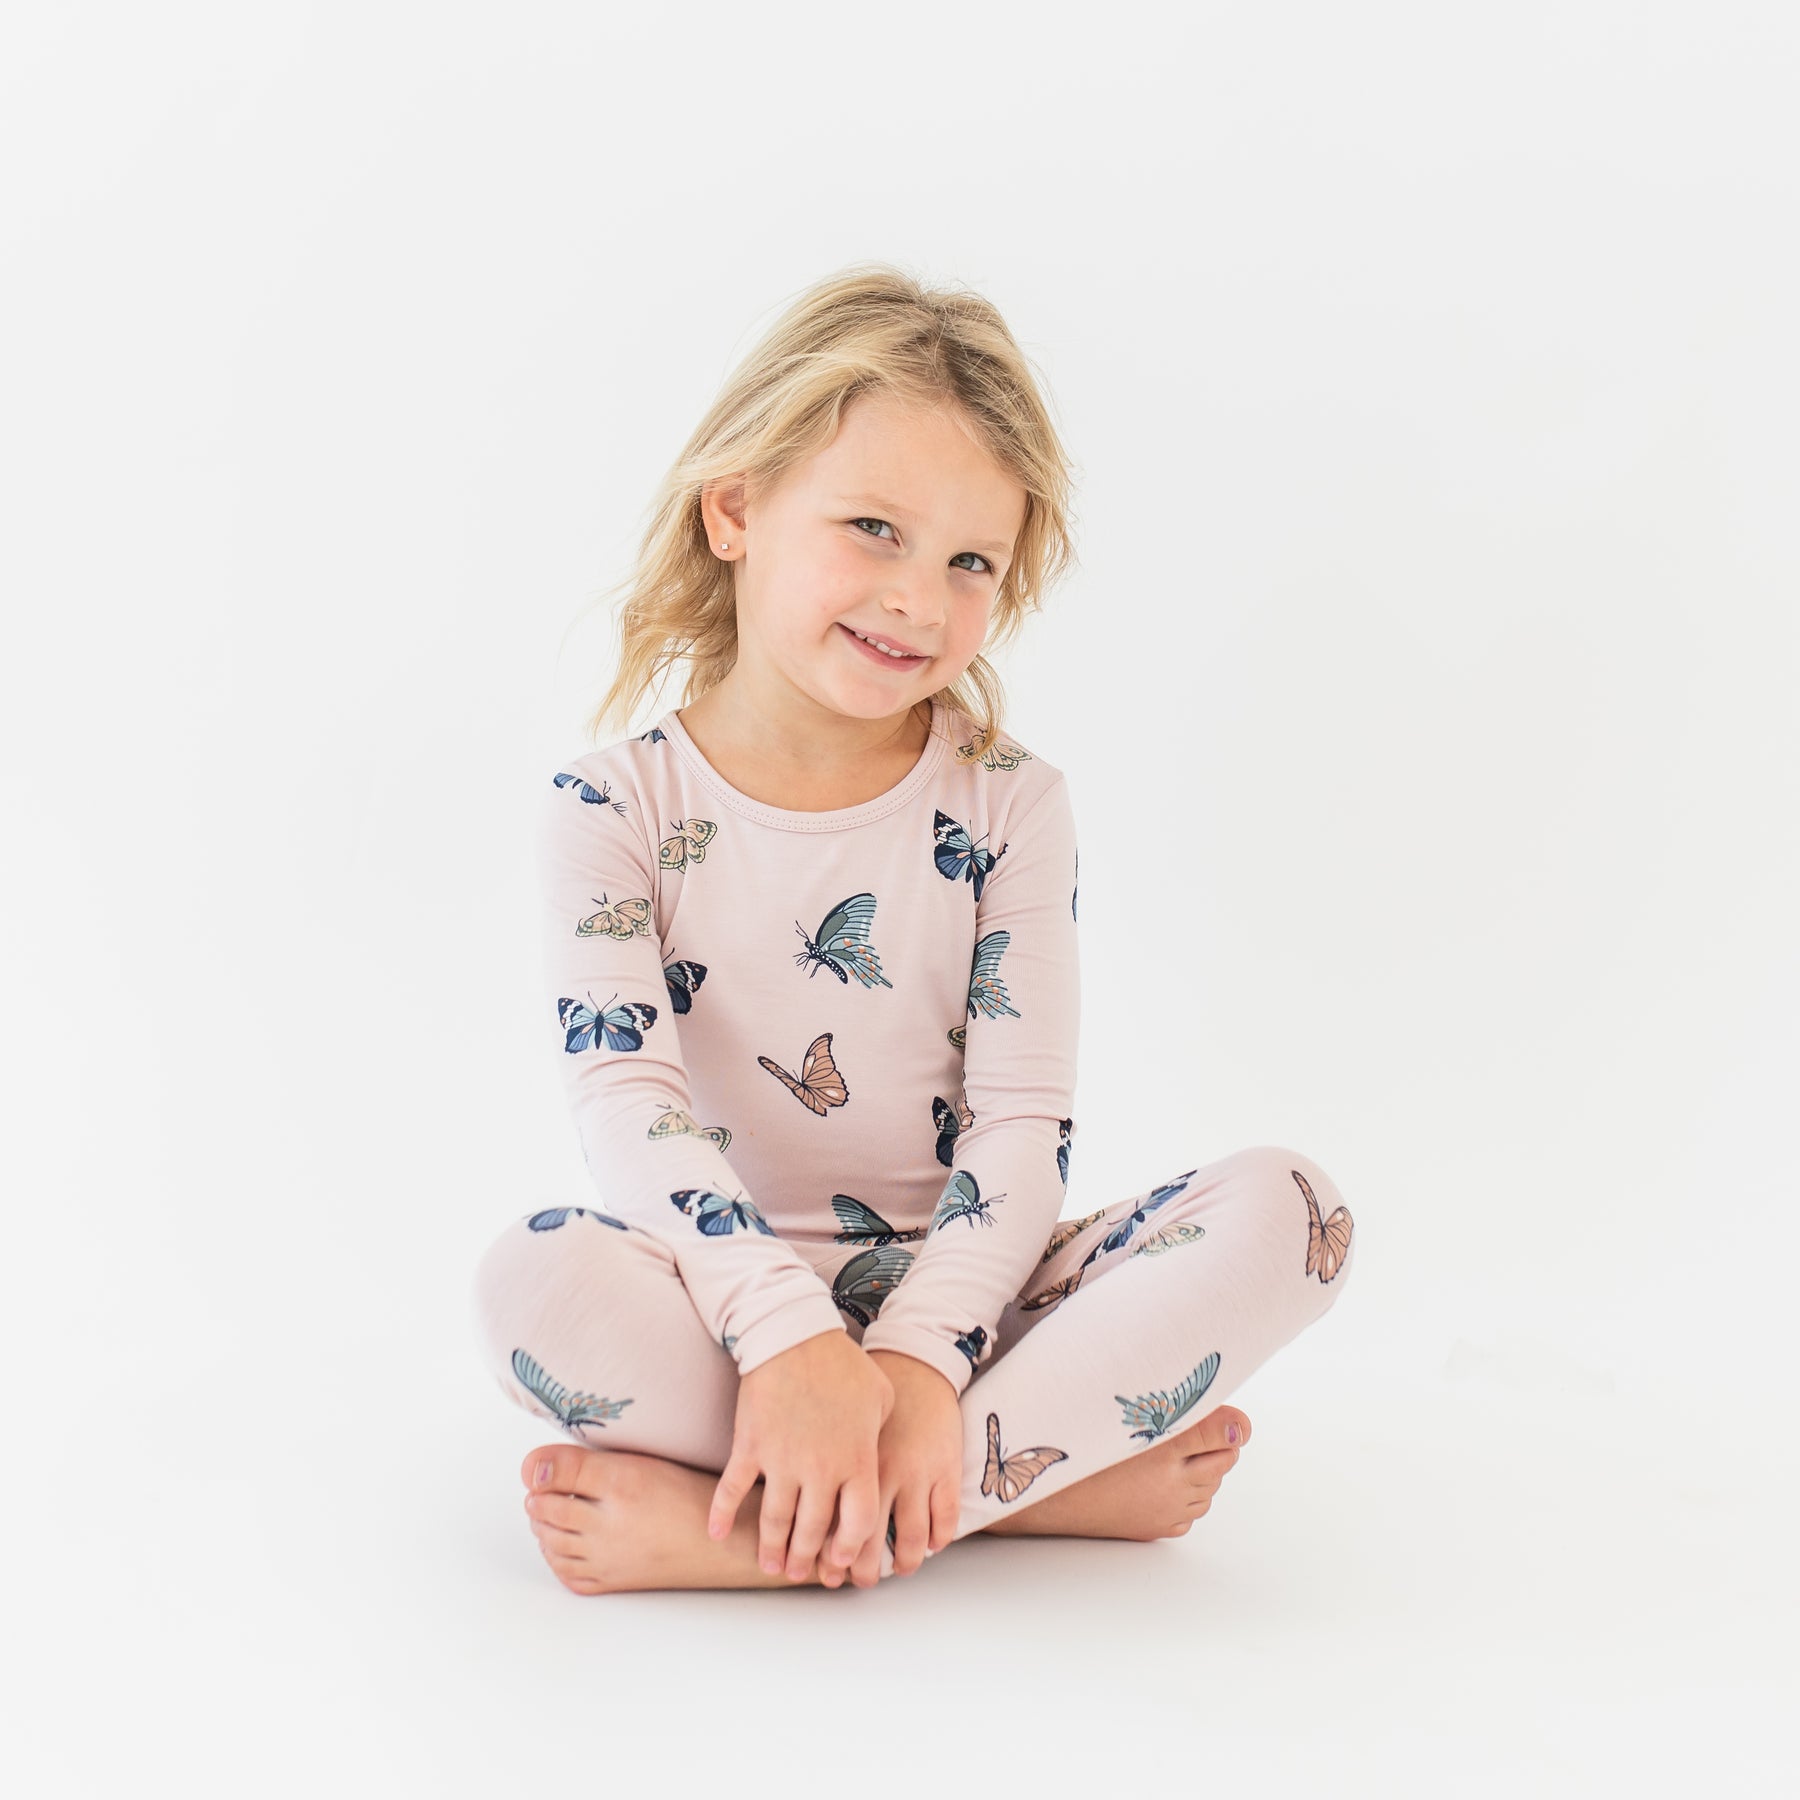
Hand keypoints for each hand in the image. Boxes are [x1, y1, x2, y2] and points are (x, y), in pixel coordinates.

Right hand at [708, 1329, 894, 1580]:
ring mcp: (782, 1461)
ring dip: (771, 1548)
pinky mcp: (750, 1447)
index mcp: (857, 1460)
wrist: (793, 1334)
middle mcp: (820, 1469)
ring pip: (775, 1521)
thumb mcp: (881, 1396)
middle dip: (806, 1557)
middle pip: (813, 1530)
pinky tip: (717, 1534)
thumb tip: (881, 1453)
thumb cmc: (840, 1363)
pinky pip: (732, 1490)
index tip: (841, 1558)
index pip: (858, 1524)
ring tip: (770, 1565)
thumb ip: (883, 1432)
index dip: (849, 1548)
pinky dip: (722, 1515)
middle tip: (798, 1572)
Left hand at [831, 1349, 962, 1587]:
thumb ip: (815, 1463)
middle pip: (869, 1543)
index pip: (833, 1527)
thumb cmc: (862, 1394)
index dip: (830, 1558)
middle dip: (863, 1571)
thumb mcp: (831, 1425)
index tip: (828, 1573)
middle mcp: (882, 1474)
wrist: (911, 1362)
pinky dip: (937, 1539)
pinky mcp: (946, 1466)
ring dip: (902, 1563)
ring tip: (898, 1568)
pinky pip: (945, 1518)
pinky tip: (929, 1543)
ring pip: (909, 1540)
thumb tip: (790, 1503)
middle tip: (861, 1581)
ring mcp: (918, 1472)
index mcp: (847, 1463)